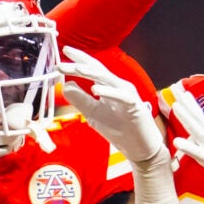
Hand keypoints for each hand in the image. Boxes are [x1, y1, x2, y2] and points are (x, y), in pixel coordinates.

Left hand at [58, 49, 166, 167]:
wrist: (140, 148)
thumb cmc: (120, 129)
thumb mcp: (93, 113)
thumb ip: (79, 99)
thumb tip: (65, 85)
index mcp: (109, 87)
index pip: (92, 69)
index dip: (78, 60)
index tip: (63, 55)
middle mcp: (119, 86)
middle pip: (98, 70)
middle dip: (80, 63)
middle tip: (63, 58)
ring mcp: (128, 95)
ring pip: (109, 79)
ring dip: (92, 73)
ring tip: (76, 68)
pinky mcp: (134, 106)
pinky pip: (121, 97)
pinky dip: (108, 92)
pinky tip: (95, 89)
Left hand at [167, 89, 203, 203]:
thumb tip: (196, 146)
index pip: (201, 121)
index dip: (191, 107)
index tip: (181, 94)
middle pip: (199, 120)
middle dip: (187, 104)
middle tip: (176, 88)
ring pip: (200, 132)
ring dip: (187, 118)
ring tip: (176, 106)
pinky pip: (201, 155)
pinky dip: (190, 147)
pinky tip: (177, 141)